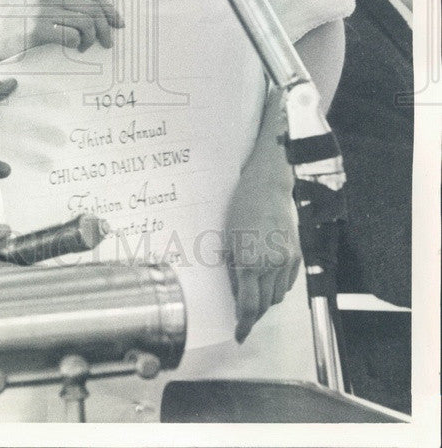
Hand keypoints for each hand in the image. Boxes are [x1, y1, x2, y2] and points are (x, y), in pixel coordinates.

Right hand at [0, 0, 123, 71]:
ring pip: (86, 22)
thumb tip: (101, 12)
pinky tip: (73, 47)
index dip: (108, 9)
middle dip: (105, 27)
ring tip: (86, 46)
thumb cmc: (18, 18)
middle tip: (108, 41)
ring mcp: (42, 8)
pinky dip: (77, 44)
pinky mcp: (37, 28)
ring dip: (92, 38)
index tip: (116, 21)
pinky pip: (72, 36)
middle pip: (92, 8)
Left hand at [224, 172, 300, 342]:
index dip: (243, 324)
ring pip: (278, 296)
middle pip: (264, 305)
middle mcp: (272, 265)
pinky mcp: (297, 255)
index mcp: (250, 263)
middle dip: (253, 313)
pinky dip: (278, 287)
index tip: (239, 335)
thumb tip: (237, 296)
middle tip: (243, 314)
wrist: (267, 189)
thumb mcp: (228, 241)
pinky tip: (268, 279)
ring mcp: (288, 261)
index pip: (248, 306)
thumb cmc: (241, 210)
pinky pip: (288, 283)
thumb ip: (233, 271)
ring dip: (265, 300)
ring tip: (254, 293)